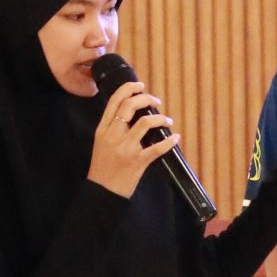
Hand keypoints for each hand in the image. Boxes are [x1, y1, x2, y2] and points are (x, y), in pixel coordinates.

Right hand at [88, 80, 174, 197]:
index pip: (114, 101)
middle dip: (146, 99)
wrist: (102, 191)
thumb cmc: (104, 166)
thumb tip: (131, 112)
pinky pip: (157, 148)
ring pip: (145, 123)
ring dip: (161, 119)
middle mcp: (113, 136)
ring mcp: (125, 149)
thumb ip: (113, 128)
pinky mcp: (137, 162)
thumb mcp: (101, 143)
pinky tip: (175, 138)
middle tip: (156, 101)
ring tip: (167, 121)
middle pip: (130, 106)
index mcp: (103, 129)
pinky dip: (169, 141)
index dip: (128, 89)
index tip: (140, 85)